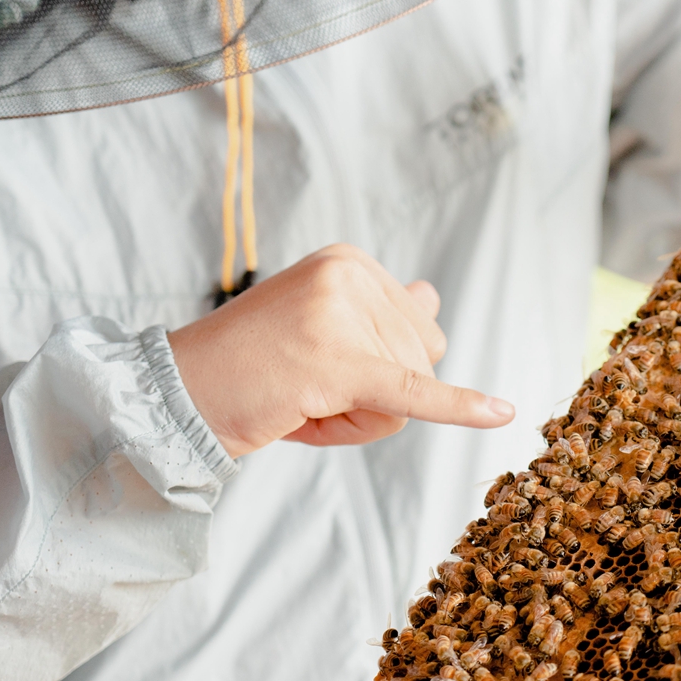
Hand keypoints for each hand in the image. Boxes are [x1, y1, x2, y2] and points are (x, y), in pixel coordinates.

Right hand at [168, 244, 513, 454]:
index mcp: (349, 262)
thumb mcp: (321, 327)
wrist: (180, 393)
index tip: (314, 364)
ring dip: (356, 418)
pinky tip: (499, 412)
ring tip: (299, 400)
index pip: (417, 332)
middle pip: (418, 363)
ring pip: (406, 396)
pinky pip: (412, 394)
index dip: (378, 369)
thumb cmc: (250, 367)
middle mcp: (350, 276)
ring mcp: (344, 316)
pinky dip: (458, 407)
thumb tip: (434, 298)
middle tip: (304, 388)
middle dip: (371, 397)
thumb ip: (382, 312)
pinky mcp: (339, 363)